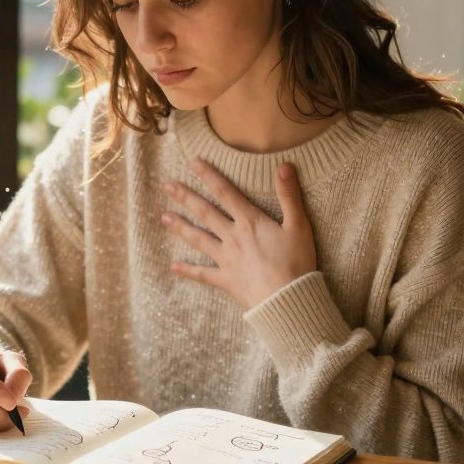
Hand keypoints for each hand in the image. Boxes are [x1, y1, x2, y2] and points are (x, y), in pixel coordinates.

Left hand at [161, 159, 317, 308]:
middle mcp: (232, 237)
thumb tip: (285, 165)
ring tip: (164, 218)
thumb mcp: (299, 226)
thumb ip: (289, 195)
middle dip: (186, 198)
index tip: (193, 163)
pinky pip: (203, 274)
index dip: (209, 176)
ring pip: (199, 239)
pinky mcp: (226, 280)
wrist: (287, 299)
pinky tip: (174, 266)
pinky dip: (188, 270)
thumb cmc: (296, 262)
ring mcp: (226, 259)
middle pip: (205, 213)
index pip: (225, 193)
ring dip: (181, 228)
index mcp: (249, 222)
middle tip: (167, 186)